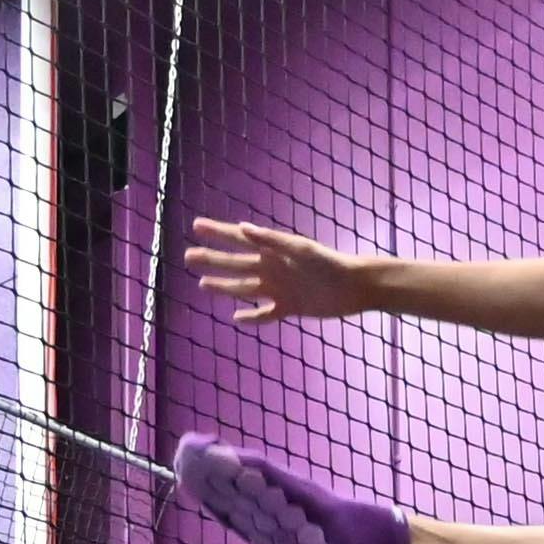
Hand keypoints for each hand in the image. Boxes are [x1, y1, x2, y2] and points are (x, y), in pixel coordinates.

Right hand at [186, 218, 377, 324]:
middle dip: (212, 259)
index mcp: (272, 251)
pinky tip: (236, 318)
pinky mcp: (289, 308)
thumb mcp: (300, 249)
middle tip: (189, 255)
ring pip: (243, 288)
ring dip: (224, 286)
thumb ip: (271, 239)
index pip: (239, 239)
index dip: (217, 232)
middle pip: (234, 264)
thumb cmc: (329, 263)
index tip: (197, 225)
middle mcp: (271, 269)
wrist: (354, 286)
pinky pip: (265, 314)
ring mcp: (278, 289)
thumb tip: (242, 227)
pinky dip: (251, 317)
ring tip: (202, 284)